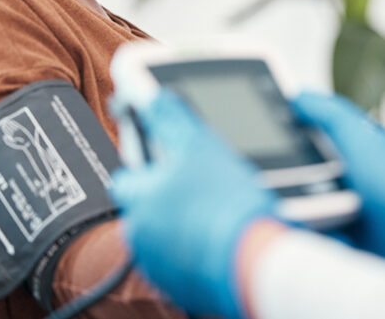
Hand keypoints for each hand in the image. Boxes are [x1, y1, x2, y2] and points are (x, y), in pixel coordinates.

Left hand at [110, 90, 276, 318]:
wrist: (256, 263)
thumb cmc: (228, 206)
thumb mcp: (201, 145)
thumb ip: (170, 116)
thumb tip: (151, 96)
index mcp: (138, 199)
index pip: (128, 175)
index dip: (150, 163)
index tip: (171, 158)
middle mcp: (139, 236)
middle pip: (148, 205)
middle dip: (171, 195)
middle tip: (203, 184)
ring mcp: (159, 266)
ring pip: (166, 233)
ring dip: (184, 222)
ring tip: (218, 210)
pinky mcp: (181, 288)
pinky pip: (183, 261)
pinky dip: (197, 248)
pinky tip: (222, 236)